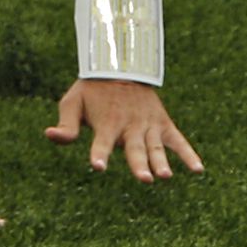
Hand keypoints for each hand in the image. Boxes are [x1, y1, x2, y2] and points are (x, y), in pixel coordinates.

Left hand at [47, 78, 203, 182]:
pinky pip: (177, 141)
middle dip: (138, 164)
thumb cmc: (92, 91)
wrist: (121, 67)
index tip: (98, 166)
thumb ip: (66, 124)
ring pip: (155, 147)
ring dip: (161, 161)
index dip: (99, 154)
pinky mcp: (163, 124)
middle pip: (134, 149)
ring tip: (165, 176)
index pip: (101, 142)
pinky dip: (188, 154)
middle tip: (145, 179)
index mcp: (107, 123)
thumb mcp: (73, 103)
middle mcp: (129, 126)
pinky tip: (198, 170)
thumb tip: (48, 135)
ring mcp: (148, 125)